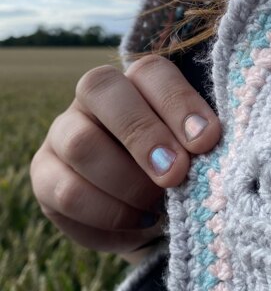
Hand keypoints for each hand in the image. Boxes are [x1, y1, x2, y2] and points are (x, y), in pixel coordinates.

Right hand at [30, 55, 220, 253]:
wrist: (146, 210)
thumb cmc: (176, 172)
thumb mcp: (193, 155)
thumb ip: (197, 144)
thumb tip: (204, 143)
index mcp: (136, 85)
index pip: (150, 71)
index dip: (178, 102)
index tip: (206, 141)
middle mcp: (94, 100)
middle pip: (100, 88)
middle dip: (143, 135)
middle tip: (175, 174)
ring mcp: (63, 133)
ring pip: (81, 142)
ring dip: (128, 182)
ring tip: (159, 206)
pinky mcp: (44, 175)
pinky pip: (67, 192)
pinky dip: (111, 213)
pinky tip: (140, 219)